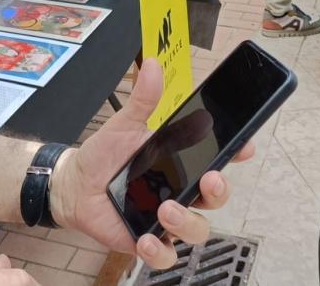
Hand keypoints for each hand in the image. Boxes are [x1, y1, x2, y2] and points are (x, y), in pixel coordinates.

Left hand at [48, 58, 253, 269]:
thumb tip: (151, 65)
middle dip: (219, 191)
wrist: (74, 184)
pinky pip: (165, 255)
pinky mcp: (147, 239)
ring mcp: (166, 217)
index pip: (218, 158)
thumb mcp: (124, 124)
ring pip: (197, 229)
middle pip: (216, 197)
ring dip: (188, 222)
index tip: (244, 146)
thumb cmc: (104, 155)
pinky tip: (147, 239)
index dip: (236, 153)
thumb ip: (142, 99)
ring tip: (166, 210)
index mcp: (181, 161)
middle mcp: (179, 190)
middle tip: (209, 180)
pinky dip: (160, 251)